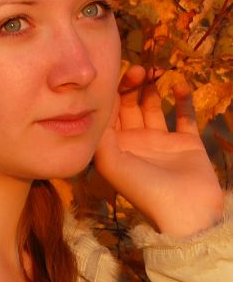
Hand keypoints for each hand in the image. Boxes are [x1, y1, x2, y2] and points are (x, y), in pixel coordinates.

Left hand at [94, 66, 223, 236]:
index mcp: (115, 146)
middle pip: (130, 104)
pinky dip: (183, 98)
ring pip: (154, 105)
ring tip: (157, 70)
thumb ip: (100, 133)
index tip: (118, 72)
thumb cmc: (143, 189)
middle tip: (141, 69)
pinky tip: (180, 84)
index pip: (109, 111)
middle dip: (133, 85)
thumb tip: (95, 105)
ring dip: (154, 87)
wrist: (186, 212)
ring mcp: (161, 141)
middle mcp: (135, 140)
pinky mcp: (186, 142)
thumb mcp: (111, 162)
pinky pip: (184, 114)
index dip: (112, 91)